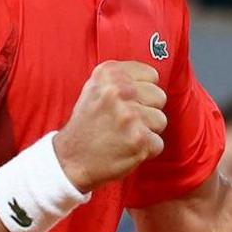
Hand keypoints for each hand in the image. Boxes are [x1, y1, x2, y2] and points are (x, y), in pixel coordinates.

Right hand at [54, 61, 166, 191]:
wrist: (70, 159)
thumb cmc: (87, 123)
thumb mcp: (96, 87)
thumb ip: (123, 78)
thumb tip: (154, 78)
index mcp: (110, 73)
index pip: (152, 75)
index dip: (142, 92)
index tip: (126, 103)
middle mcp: (120, 90)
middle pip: (159, 97)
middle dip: (146, 111)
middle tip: (124, 122)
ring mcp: (130, 115)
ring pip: (160, 120)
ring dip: (146, 131)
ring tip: (124, 135)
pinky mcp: (139, 139)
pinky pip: (158, 143)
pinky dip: (145, 150)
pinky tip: (126, 148)